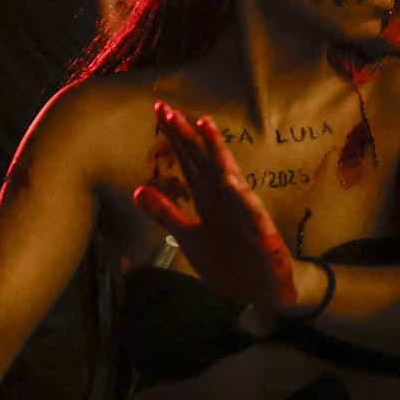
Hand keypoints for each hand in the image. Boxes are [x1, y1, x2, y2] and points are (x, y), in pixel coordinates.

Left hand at [133, 102, 298, 314]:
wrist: (261, 290)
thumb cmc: (229, 260)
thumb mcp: (188, 237)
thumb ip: (166, 213)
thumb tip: (138, 190)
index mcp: (208, 199)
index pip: (189, 161)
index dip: (174, 138)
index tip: (159, 111)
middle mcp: (225, 198)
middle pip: (203, 161)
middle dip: (186, 136)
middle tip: (168, 110)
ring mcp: (243, 212)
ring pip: (228, 176)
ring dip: (218, 152)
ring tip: (205, 127)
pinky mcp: (261, 232)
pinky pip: (251, 212)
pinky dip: (242, 196)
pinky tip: (232, 180)